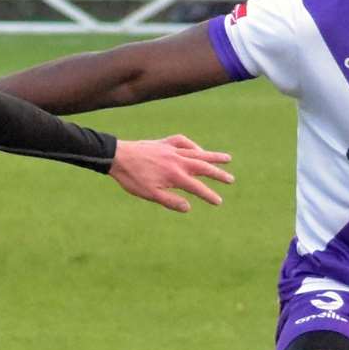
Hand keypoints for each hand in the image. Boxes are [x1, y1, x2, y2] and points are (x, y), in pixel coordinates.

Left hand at [109, 135, 233, 211]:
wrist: (118, 156)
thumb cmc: (132, 178)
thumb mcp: (150, 194)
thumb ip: (170, 201)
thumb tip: (188, 207)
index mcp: (174, 176)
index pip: (197, 188)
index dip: (209, 195)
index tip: (218, 201)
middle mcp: (177, 161)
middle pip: (203, 167)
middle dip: (218, 174)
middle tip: (231, 179)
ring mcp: (172, 150)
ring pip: (198, 153)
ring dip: (213, 156)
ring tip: (227, 158)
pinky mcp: (164, 143)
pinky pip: (183, 142)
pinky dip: (193, 145)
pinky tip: (198, 150)